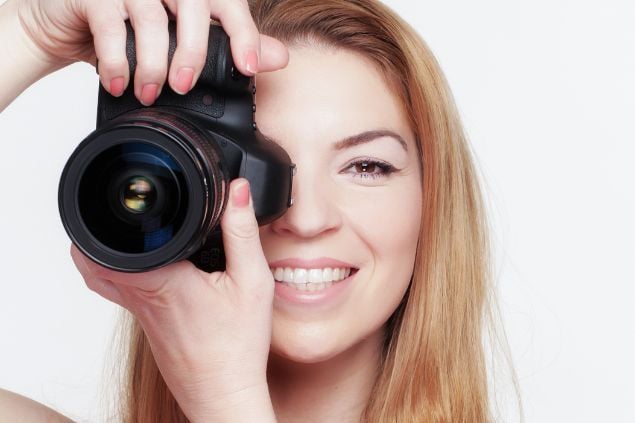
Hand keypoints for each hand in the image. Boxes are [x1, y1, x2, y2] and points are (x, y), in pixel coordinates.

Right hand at [13, 0, 287, 103]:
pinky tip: (118, 83)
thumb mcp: (179, 42)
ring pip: (151, 19)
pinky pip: (111, 25)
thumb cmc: (126, 32)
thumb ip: (228, 45)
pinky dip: (116, 61)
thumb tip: (279, 56)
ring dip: (151, 64)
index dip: (242, 33)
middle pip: (193, 6)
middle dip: (194, 51)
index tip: (248, 67)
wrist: (64, 26)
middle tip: (184, 86)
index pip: (225, 1)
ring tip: (148, 93)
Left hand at [72, 179, 275, 420]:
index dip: (108, 215)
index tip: (124, 198)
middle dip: (100, 227)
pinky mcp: (146, 326)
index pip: (111, 242)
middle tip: (122, 208)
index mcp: (162, 280)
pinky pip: (121, 291)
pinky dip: (124, 271)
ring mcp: (139, 315)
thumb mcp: (252, 282)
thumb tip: (236, 190)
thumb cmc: (237, 346)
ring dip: (105, 250)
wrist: (224, 394)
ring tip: (132, 230)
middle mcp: (141, 296)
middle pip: (92, 259)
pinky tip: (153, 266)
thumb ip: (242, 232)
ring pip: (101, 277)